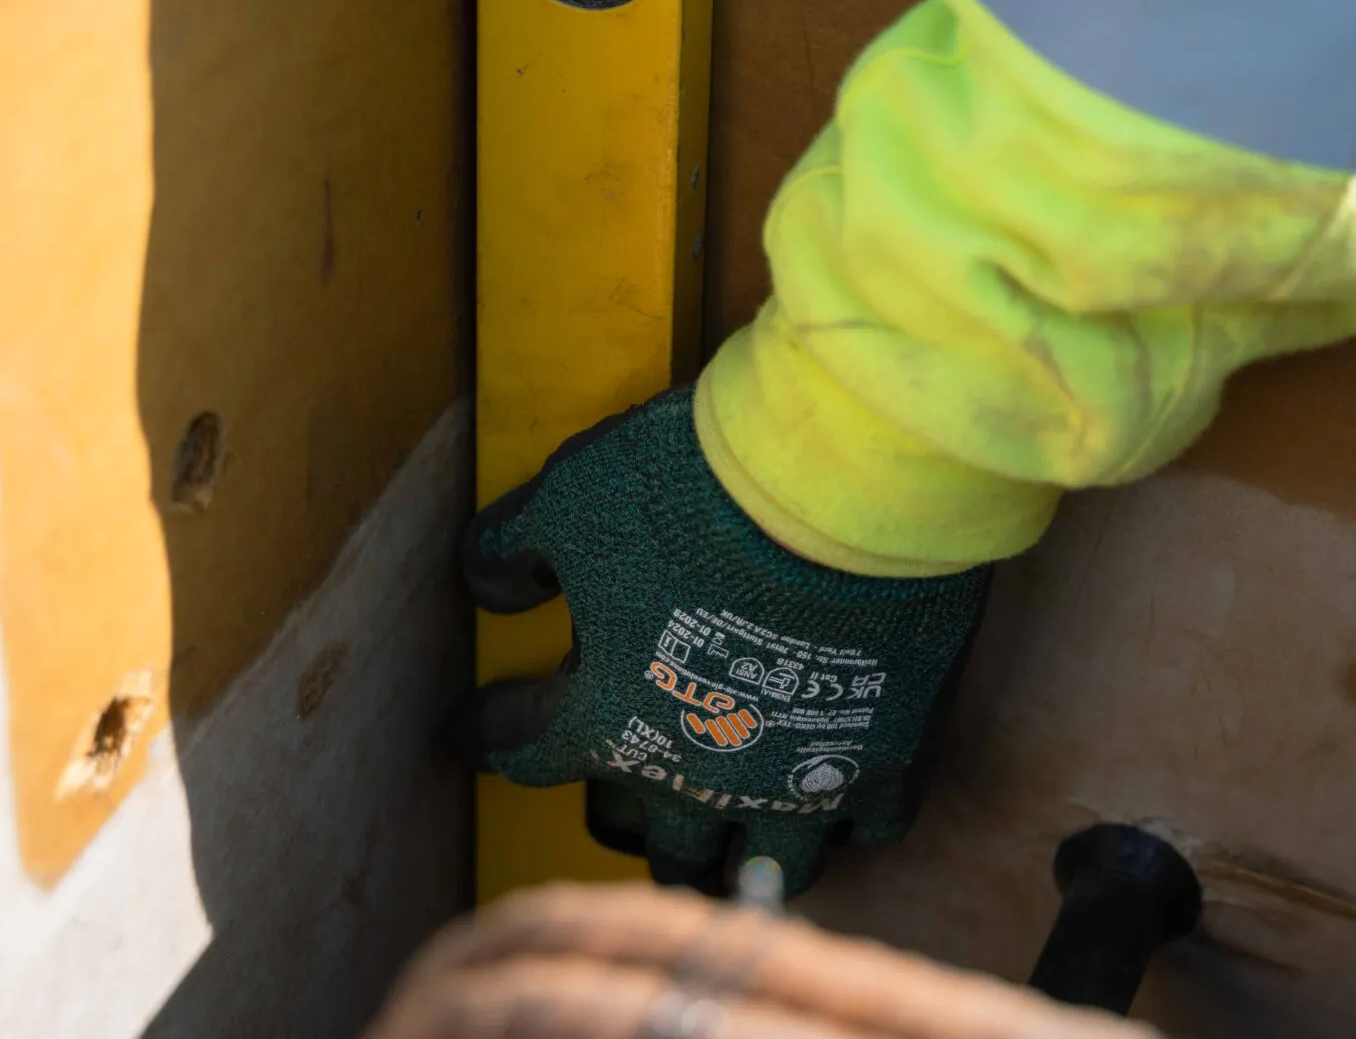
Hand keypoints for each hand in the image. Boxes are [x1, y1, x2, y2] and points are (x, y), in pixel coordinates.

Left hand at [461, 389, 989, 895]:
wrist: (847, 487)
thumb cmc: (695, 489)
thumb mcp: (570, 496)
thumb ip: (513, 549)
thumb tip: (487, 583)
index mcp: (608, 720)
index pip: (522, 749)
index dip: (489, 732)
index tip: (468, 727)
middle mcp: (698, 779)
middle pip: (649, 842)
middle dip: (624, 816)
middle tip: (618, 786)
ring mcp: (798, 782)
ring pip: (758, 868)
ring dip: (734, 853)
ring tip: (727, 832)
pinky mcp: (887, 760)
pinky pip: (866, 828)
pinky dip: (845, 817)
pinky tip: (834, 794)